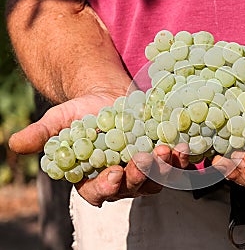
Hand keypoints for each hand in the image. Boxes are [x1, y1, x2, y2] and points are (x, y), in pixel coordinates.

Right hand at [8, 93, 188, 206]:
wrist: (111, 97)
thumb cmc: (83, 111)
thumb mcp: (61, 119)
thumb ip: (44, 133)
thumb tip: (15, 143)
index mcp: (94, 178)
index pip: (98, 193)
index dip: (106, 188)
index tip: (112, 174)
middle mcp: (122, 180)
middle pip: (133, 188)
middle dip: (140, 176)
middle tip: (144, 160)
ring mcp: (145, 171)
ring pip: (157, 180)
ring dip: (164, 169)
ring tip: (168, 150)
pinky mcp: (162, 158)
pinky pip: (174, 165)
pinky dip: (181, 159)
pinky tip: (183, 146)